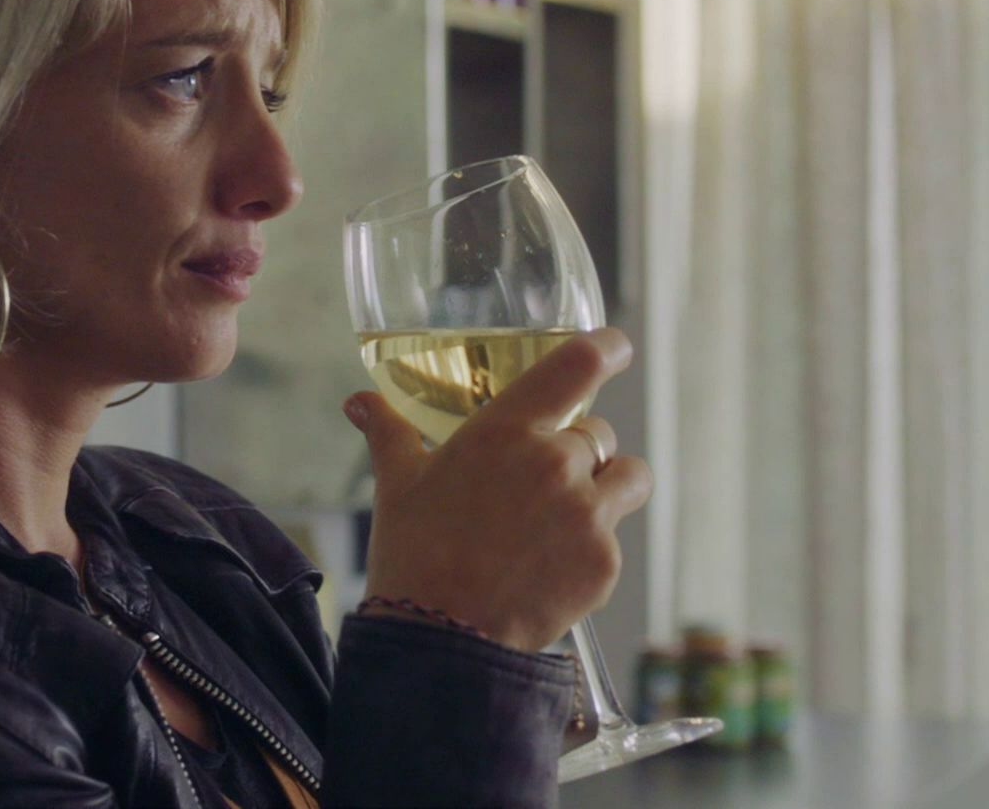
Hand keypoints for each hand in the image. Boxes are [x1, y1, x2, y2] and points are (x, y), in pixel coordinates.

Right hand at [343, 327, 653, 652]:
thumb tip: (360, 403)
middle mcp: (555, 463)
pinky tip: (549, 566)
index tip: (616, 347)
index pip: (579, 364)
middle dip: (578, 449)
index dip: (608, 348)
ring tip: (570, 513)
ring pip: (628, 476)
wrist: (438, 641)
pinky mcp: (604, 563)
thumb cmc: (413, 554)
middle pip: (599, 433)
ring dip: (608, 486)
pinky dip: (592, 547)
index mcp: (507, 430)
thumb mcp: (399, 485)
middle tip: (541, 481)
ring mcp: (587, 514)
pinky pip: (615, 536)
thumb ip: (388, 433)